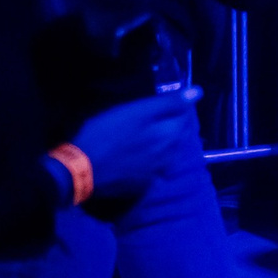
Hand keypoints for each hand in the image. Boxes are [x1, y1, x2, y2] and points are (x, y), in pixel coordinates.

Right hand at [71, 89, 201, 201]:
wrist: (79, 170)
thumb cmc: (106, 135)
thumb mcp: (136, 112)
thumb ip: (169, 103)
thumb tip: (198, 92)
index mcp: (170, 136)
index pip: (186, 115)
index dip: (176, 105)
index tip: (161, 101)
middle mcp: (170, 156)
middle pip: (178, 135)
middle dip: (170, 124)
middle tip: (149, 117)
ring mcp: (157, 173)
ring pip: (168, 152)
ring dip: (161, 142)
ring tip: (143, 135)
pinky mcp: (142, 185)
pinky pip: (154, 168)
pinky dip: (150, 160)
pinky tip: (135, 156)